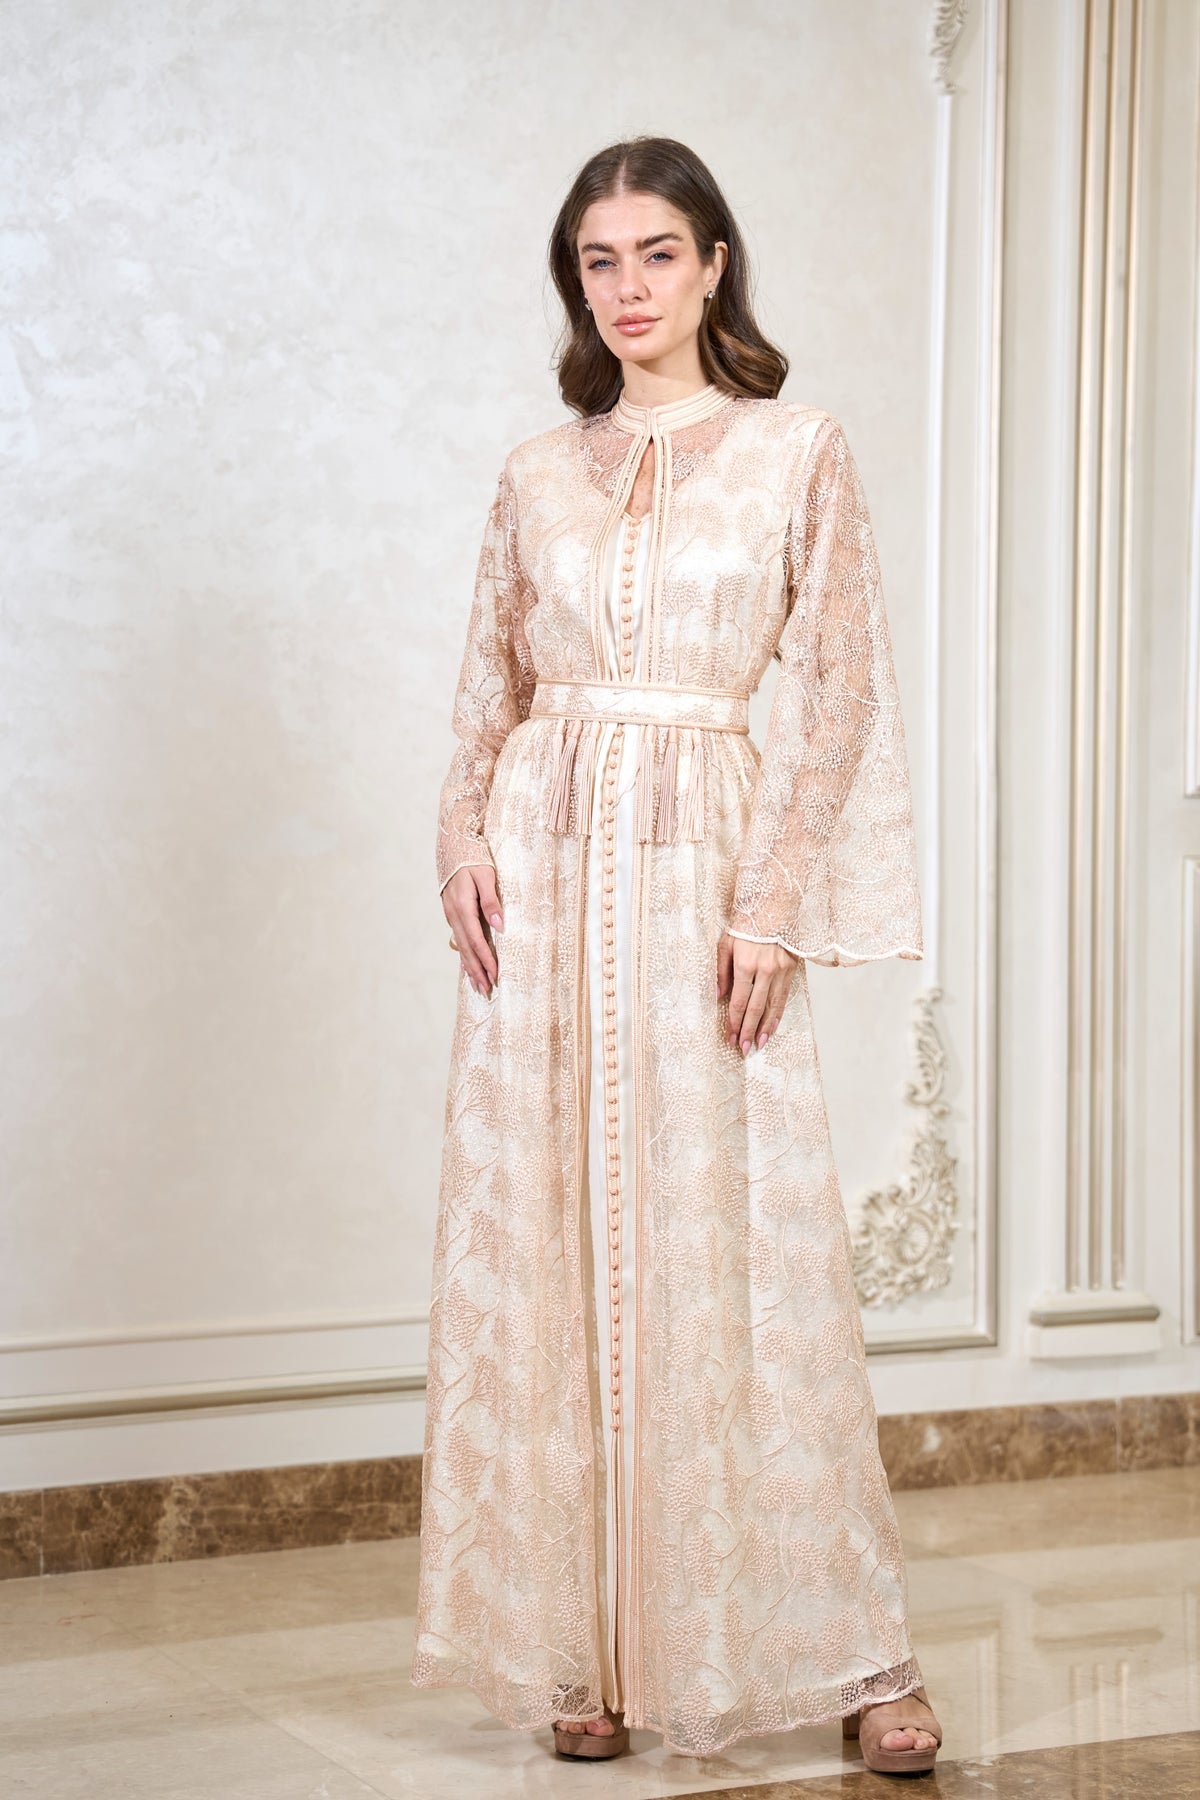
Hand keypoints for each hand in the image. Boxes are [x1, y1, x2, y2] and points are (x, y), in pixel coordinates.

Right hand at [443, 865, 503, 996]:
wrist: (453, 846)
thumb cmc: (473, 858)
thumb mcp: (486, 876)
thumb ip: (491, 901)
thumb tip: (498, 925)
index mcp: (463, 907)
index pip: (476, 939)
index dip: (486, 959)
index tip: (495, 974)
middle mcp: (454, 915)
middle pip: (466, 949)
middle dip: (477, 970)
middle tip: (485, 990)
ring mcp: (451, 915)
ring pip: (461, 947)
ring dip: (470, 967)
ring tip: (477, 985)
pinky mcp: (452, 913)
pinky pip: (459, 939)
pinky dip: (464, 955)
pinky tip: (468, 965)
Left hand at [717, 932, 797, 1054]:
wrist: (774, 905)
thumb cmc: (746, 923)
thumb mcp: (726, 943)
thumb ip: (721, 970)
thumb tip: (718, 995)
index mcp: (745, 964)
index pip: (738, 1001)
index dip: (733, 1022)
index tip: (730, 1036)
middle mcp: (765, 970)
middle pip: (755, 1008)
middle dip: (747, 1030)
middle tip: (742, 1049)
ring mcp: (781, 971)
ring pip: (772, 1006)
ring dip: (764, 1028)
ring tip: (758, 1044)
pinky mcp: (792, 970)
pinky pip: (784, 997)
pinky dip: (778, 1015)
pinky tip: (772, 1027)